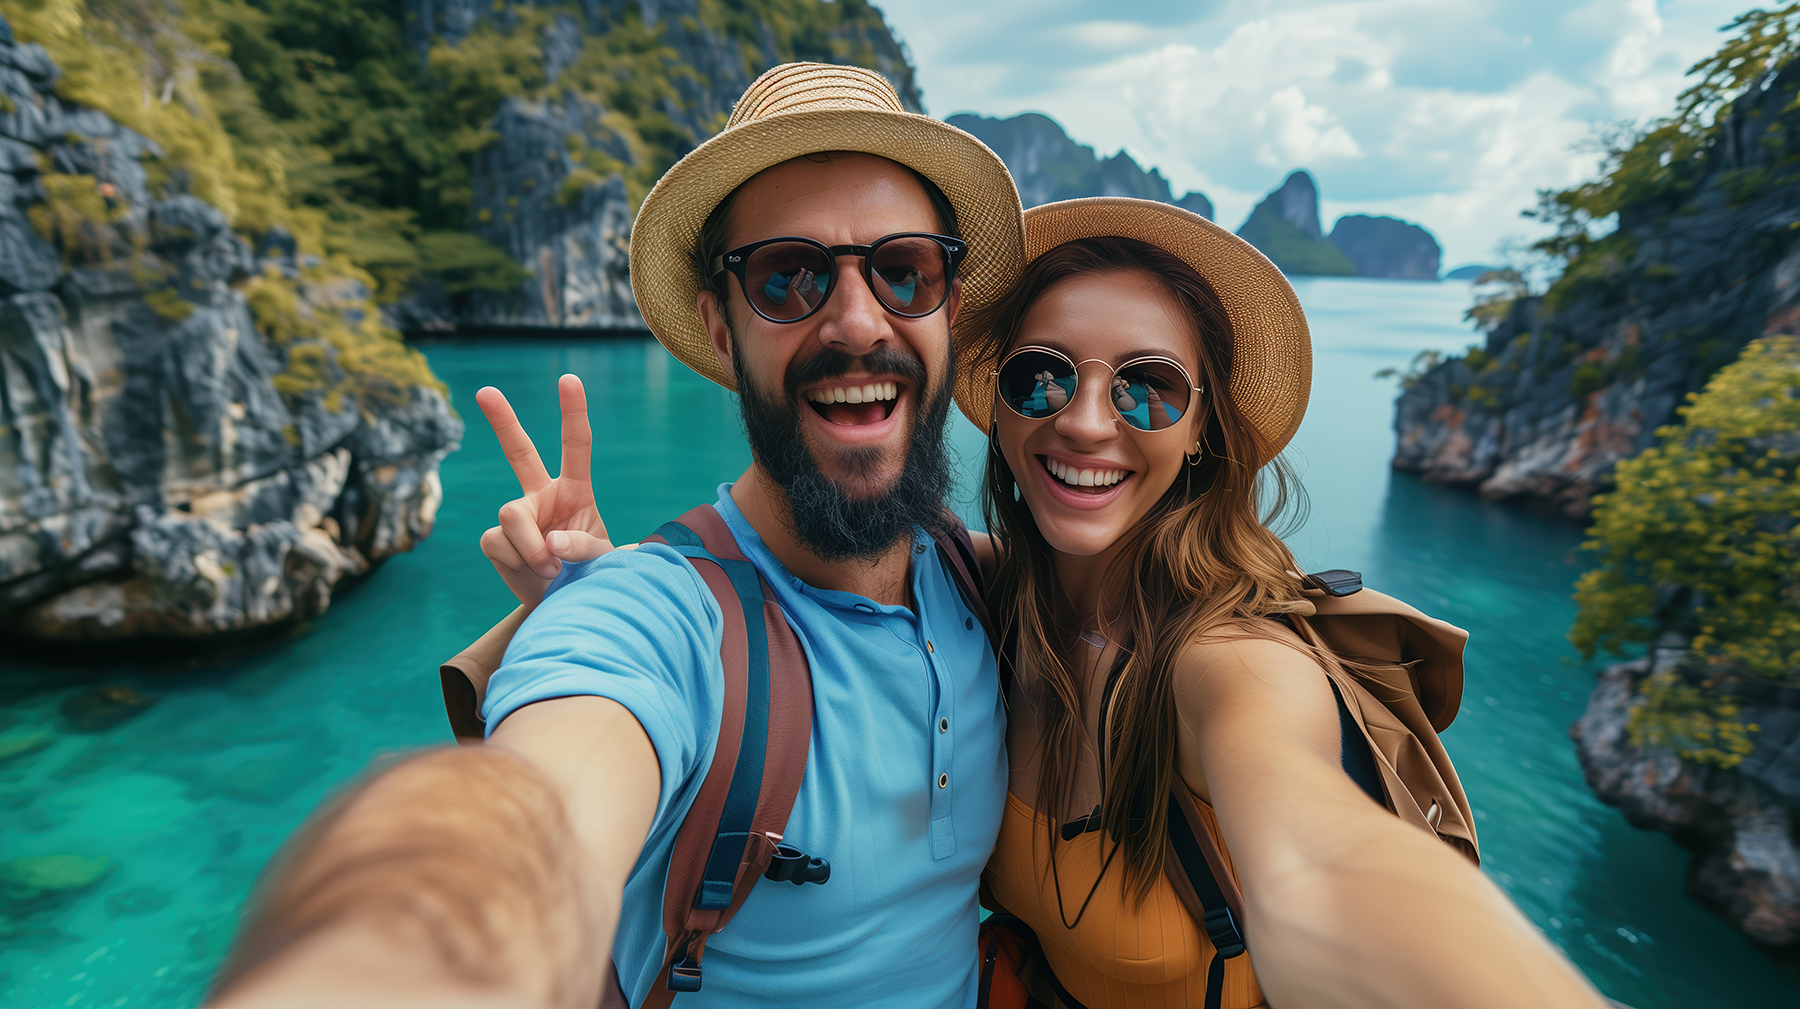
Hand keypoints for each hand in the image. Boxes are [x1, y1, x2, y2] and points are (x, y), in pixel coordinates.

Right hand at [476, 375, 613, 606]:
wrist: (566, 607)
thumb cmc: (592, 577)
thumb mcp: (602, 561)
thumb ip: (583, 547)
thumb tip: (550, 540)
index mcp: (575, 490)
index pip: (575, 446)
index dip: (572, 413)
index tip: (568, 380)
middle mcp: (542, 496)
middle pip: (518, 452)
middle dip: (502, 421)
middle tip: (485, 391)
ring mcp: (517, 517)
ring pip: (511, 514)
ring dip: (533, 548)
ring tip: (553, 571)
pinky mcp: (496, 540)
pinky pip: (498, 541)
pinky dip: (519, 562)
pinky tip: (532, 575)